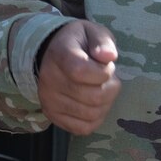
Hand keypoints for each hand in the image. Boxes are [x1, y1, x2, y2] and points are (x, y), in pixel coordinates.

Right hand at [36, 20, 121, 135]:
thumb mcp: (92, 31)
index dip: (104, 72)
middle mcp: (49, 80)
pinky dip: (95, 118)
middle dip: (110, 87)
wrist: (51, 55)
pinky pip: (83, 128)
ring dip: (105, 103)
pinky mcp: (53, 116)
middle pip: (93, 97)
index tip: (105, 65)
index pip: (82, 72)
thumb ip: (103, 41)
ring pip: (91, 114)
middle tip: (106, 78)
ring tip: (100, 88)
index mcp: (60, 55)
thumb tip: (109, 56)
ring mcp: (49, 101)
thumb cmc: (78, 44)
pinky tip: (94, 103)